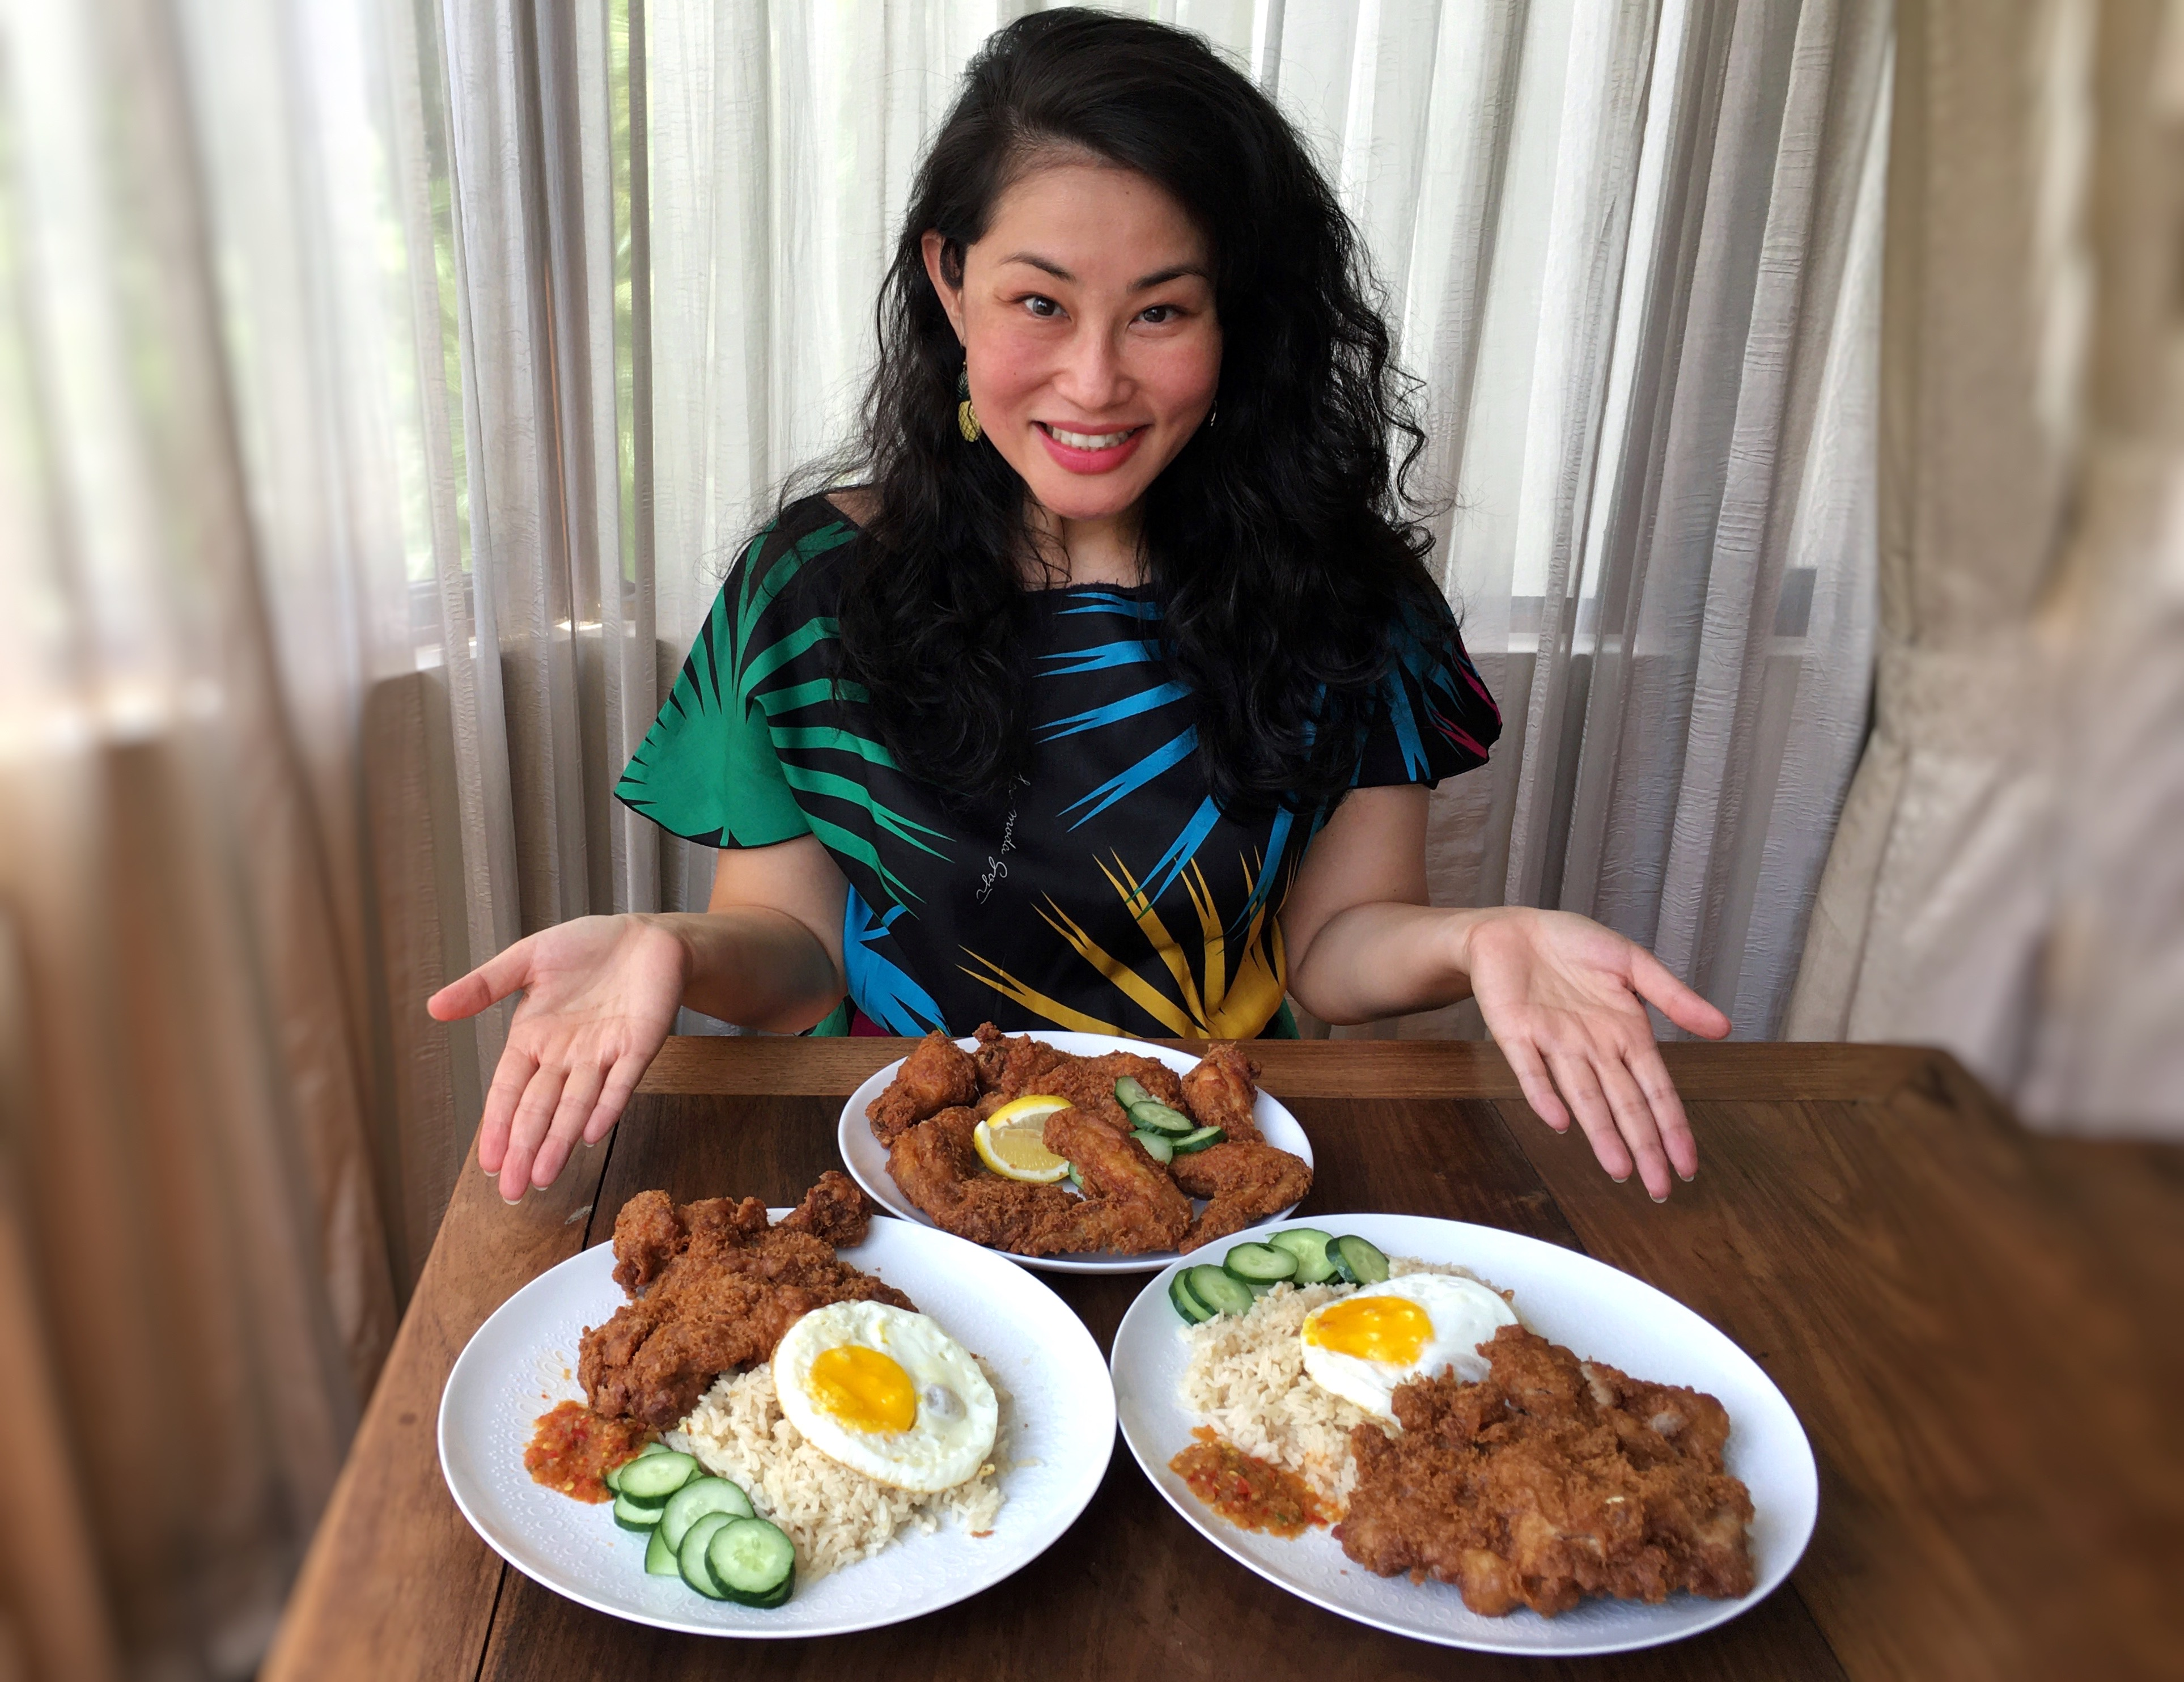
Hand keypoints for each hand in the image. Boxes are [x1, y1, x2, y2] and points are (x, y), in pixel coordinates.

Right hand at [427, 915, 688, 1199]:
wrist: (647, 935)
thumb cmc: (588, 947)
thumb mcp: (527, 959)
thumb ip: (484, 985)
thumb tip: (433, 1007)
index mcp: (534, 1038)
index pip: (510, 1089)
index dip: (499, 1124)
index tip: (489, 1162)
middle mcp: (566, 1055)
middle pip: (540, 1108)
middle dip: (525, 1148)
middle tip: (513, 1190)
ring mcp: (603, 1054)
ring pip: (577, 1104)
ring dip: (560, 1140)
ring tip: (545, 1176)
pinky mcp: (639, 1046)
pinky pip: (622, 1081)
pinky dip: (607, 1107)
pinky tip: (591, 1134)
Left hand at [1458, 908, 1729, 1200]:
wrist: (1511, 928)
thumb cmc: (1572, 945)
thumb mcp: (1631, 961)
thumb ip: (1672, 995)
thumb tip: (1724, 1027)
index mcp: (1625, 1033)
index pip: (1655, 1089)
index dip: (1671, 1126)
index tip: (1686, 1165)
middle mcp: (1593, 1048)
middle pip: (1624, 1104)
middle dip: (1644, 1145)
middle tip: (1658, 1189)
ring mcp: (1554, 1044)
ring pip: (1583, 1096)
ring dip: (1601, 1132)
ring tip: (1620, 1168)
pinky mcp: (1516, 1034)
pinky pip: (1530, 1070)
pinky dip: (1544, 1094)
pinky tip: (1559, 1121)